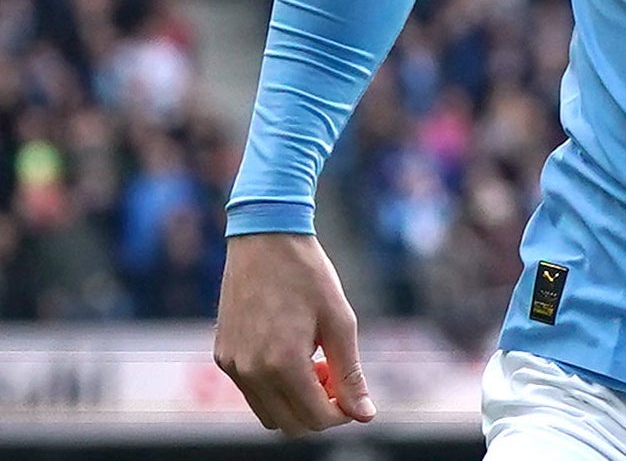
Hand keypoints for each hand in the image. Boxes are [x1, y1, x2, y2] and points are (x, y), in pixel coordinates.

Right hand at [212, 232, 374, 437]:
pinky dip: (275, 388)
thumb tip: (365, 414)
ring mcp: (231, 365)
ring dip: (295, 403)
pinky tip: (294, 355)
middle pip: (289, 425)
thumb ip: (351, 373)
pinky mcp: (222, 355)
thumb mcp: (340, 321)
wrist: (266, 239)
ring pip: (267, 414)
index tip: (355, 395)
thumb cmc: (310, 276)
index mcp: (281, 363)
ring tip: (316, 365)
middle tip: (336, 378)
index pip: (315, 417)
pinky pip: (250, 392)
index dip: (342, 414)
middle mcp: (250, 371)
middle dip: (319, 412)